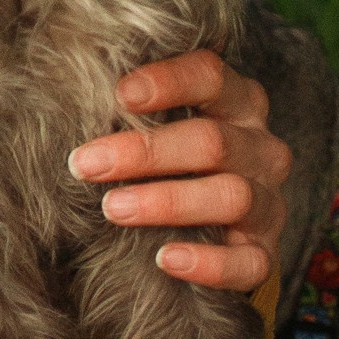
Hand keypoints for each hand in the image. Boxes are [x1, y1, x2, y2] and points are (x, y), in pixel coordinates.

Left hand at [69, 48, 291, 293]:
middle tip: (85, 164)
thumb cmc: (166, 158)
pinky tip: (165, 258)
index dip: (168, 82)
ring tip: (112, 208)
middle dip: (145, 152)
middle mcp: (260, 149)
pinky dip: (209, 262)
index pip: (210, 76)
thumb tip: (70, 90)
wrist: (214, 227)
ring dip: (168, 202)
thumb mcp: (156, 121)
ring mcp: (268, 202)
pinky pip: (249, 262)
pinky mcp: (264, 253)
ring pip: (232, 196)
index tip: (120, 94)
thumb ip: (129, 104)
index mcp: (236, 103)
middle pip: (212, 142)